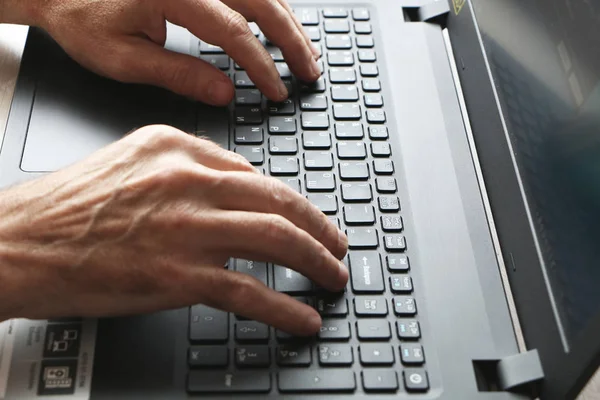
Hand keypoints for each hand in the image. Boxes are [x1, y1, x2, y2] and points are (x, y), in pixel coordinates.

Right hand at [0, 126, 347, 334]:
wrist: (18, 242)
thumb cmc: (68, 207)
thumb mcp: (131, 163)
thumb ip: (186, 170)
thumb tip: (237, 190)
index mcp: (177, 149)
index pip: (254, 173)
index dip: (289, 202)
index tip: (306, 219)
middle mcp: (187, 181)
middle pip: (278, 200)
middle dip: (319, 226)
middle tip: (338, 246)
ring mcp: (185, 227)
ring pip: (275, 238)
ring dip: (314, 260)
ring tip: (332, 277)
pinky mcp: (177, 275)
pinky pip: (249, 290)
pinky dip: (284, 306)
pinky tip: (302, 317)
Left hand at [3, 0, 319, 104]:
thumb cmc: (83, 19)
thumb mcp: (124, 58)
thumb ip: (179, 75)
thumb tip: (224, 93)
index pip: (233, 32)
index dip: (261, 65)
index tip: (277, 91)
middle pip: (261, 2)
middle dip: (291, 40)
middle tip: (310, 72)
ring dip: (288, 21)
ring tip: (305, 52)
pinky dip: (270, 7)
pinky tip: (281, 25)